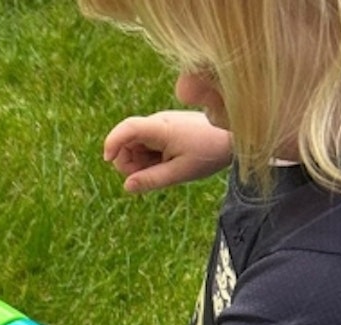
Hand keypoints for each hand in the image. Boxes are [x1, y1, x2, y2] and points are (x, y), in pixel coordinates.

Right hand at [102, 110, 231, 193]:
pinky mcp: (162, 131)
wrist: (233, 137)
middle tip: (155, 174)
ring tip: (167, 166)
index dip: (112, 142)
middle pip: (125, 145)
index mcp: (161, 129)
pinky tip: (168, 161)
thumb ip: (152, 179)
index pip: (127, 128)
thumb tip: (127, 186)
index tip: (107, 159)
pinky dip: (150, 158)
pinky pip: (144, 147)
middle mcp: (156, 123)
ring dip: (142, 163)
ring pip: (133, 148)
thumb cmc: (209, 153)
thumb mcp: (181, 172)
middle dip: (131, 164)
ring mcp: (158, 126)